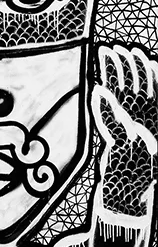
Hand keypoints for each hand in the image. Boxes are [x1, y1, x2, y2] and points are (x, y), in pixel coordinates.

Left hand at [92, 43, 156, 216]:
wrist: (128, 200)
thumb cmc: (128, 172)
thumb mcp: (128, 140)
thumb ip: (117, 117)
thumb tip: (106, 91)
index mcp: (150, 122)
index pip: (146, 90)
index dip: (140, 70)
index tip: (131, 50)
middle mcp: (146, 125)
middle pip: (136, 89)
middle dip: (128, 66)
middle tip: (117, 47)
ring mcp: (136, 135)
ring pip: (126, 99)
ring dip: (116, 75)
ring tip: (107, 55)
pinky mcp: (123, 148)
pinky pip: (112, 122)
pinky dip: (103, 106)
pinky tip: (97, 89)